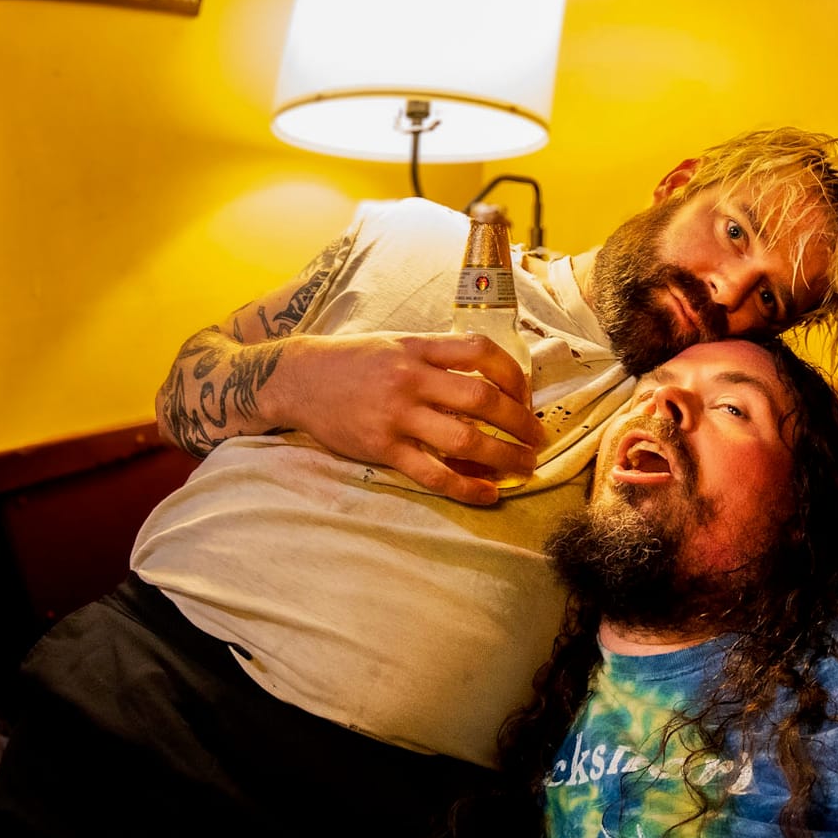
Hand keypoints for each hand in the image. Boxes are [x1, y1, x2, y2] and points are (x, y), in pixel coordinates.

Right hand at [270, 332, 545, 505]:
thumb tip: (491, 380)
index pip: (481, 351)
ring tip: (525, 465)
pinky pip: (432, 473)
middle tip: (539, 437)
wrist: (298, 380)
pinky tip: (488, 494)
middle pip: (483, 398)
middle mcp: (411, 379)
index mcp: (419, 349)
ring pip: (464, 439)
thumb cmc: (355, 362)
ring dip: (504, 455)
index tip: (526, 394)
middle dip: (520, 421)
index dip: (513, 374)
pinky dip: (466, 487)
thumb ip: (439, 357)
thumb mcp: (398, 344)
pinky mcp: (382, 448)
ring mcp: (397, 415)